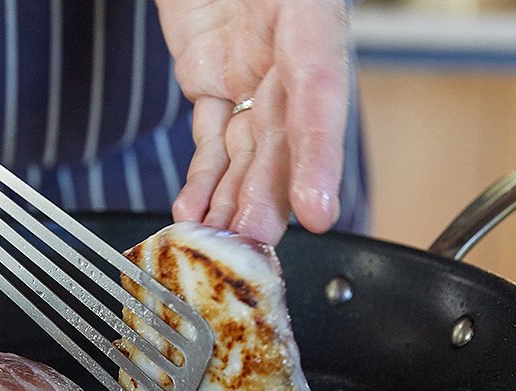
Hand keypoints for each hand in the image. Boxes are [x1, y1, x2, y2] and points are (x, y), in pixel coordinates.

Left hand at [155, 0, 349, 243]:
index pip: (321, 99)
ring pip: (247, 153)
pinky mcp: (212, 83)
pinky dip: (201, 180)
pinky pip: (211, 141)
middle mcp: (288, 62)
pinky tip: (194, 212)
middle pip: (283, 142)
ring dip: (233, 203)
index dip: (320, 159)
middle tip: (252, 242)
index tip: (318, 210)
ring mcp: (250, 77)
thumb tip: (281, 72)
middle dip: (267, 198)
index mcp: (314, 27)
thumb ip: (295, 12)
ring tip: (220, 242)